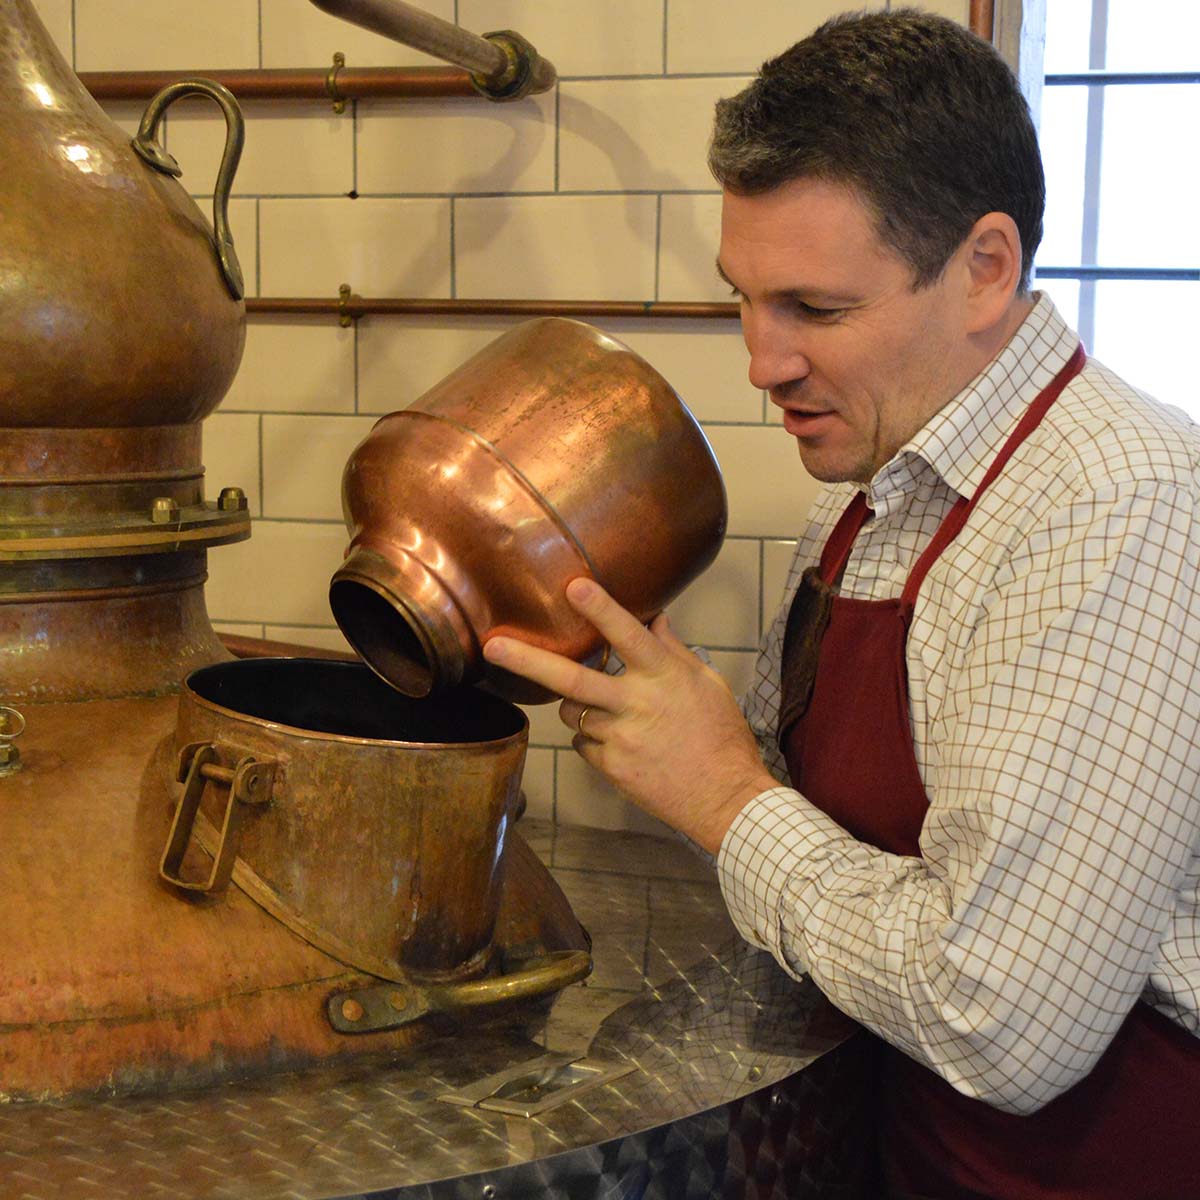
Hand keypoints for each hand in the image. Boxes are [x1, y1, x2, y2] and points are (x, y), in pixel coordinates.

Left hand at [482, 578, 776, 853]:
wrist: (725, 799)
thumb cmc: (722, 738)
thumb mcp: (707, 685)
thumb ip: (674, 651)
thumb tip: (656, 618)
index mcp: (664, 677)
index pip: (628, 634)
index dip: (600, 609)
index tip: (573, 586)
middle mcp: (636, 704)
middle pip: (571, 679)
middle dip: (527, 660)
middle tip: (493, 646)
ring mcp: (619, 738)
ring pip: (570, 711)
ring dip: (576, 705)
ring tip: (606, 709)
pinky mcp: (610, 767)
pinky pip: (583, 743)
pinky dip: (592, 738)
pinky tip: (621, 743)